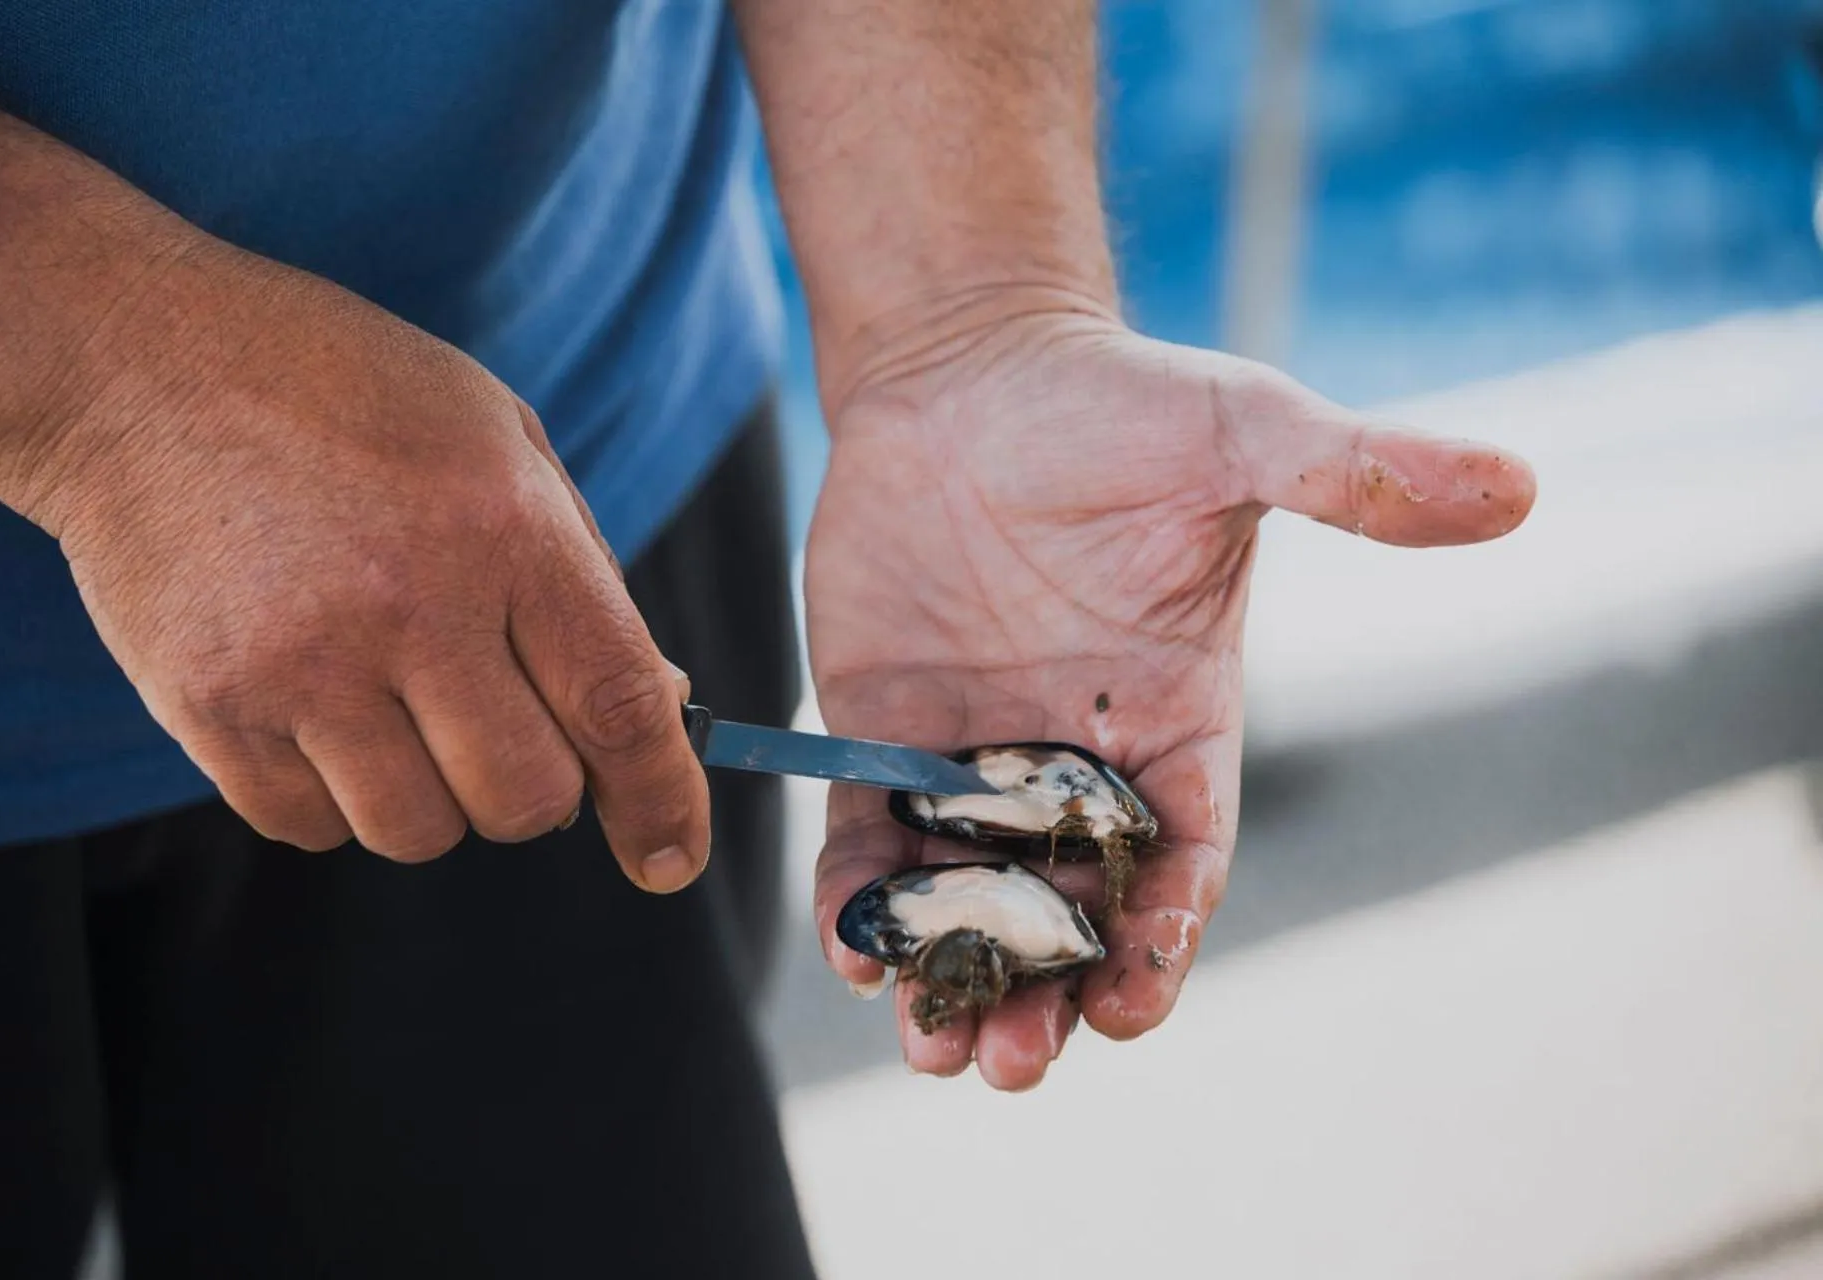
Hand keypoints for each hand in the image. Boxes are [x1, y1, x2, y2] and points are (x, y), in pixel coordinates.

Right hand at [23, 236, 707, 883]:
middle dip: (536, 789)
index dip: (661, 801)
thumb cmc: (345, 395)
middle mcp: (409, 605)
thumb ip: (584, 579)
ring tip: (395, 703)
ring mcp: (300, 664)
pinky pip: (309, 826)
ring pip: (418, 831)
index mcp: (503, 529)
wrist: (137, 363)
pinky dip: (332, 797)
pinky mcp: (209, 706)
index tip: (671, 858)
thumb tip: (661, 713)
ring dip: (432, 797)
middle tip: (501, 728)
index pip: (617, 707)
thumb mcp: (500, 440)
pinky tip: (318, 708)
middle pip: (524, 798)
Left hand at [807, 304, 1534, 1088]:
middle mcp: (1077, 759)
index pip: (1180, 859)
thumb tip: (1521, 487)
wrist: (970, 366)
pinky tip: (847, 950)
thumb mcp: (1242, 434)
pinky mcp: (882, 732)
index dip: (1160, 940)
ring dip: (951, 977)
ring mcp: (975, 755)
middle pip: (1070, 907)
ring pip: (968, 898)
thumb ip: (1358, 477)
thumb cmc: (1115, 402)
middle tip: (1014, 1060)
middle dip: (1047, 993)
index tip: (1128, 1005)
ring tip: (932, 1048)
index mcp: (1175, 722)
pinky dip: (859, 899)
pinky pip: (869, 838)